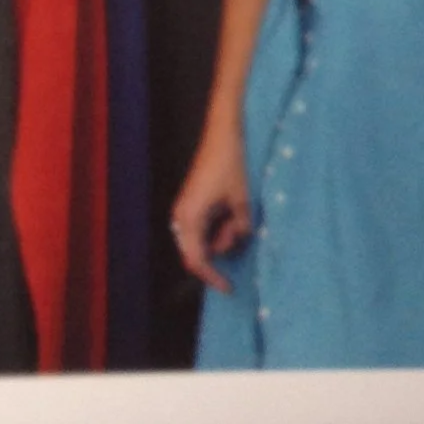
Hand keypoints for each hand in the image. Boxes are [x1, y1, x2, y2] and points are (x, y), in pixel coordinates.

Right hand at [169, 141, 251, 294]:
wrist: (223, 135)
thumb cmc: (232, 166)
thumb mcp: (242, 201)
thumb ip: (240, 228)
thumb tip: (238, 242)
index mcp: (190, 219)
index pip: (197, 261)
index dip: (212, 278)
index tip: (229, 288)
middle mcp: (181, 218)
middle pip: (197, 252)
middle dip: (220, 251)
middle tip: (240, 235)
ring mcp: (184, 210)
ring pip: (201, 239)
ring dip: (222, 236)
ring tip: (239, 214)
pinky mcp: (191, 203)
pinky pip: (202, 226)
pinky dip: (218, 227)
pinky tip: (233, 212)